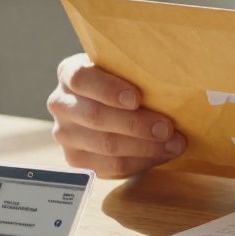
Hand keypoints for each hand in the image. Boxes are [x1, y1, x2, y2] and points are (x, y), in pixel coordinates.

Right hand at [47, 53, 185, 177]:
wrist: (108, 106)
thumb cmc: (123, 82)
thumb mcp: (124, 68)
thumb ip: (136, 70)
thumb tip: (167, 77)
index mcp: (70, 73)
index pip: (81, 79)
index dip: (108, 90)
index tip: (136, 99)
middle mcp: (61, 103)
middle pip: (96, 117)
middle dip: (136, 124)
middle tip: (167, 128)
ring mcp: (65, 134)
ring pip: (105, 145)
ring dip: (144, 147)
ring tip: (174, 143)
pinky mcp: (76, 160)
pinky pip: (110, 166)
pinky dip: (140, 162)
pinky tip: (162, 155)